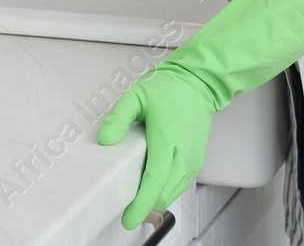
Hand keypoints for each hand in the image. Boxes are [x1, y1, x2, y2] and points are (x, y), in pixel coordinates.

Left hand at [97, 66, 214, 229]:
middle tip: (124, 204)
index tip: (129, 218)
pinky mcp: (197, 162)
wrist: (198, 85)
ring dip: (154, 199)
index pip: (156, 179)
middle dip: (144, 205)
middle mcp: (184, 152)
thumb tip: (105, 140)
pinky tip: (151, 184)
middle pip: (163, 192)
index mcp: (167, 137)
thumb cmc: (168, 89)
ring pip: (172, 193)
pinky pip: (180, 186)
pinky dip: (165, 191)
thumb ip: (118, 117)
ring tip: (136, 194)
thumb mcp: (136, 95)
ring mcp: (193, 159)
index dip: (142, 203)